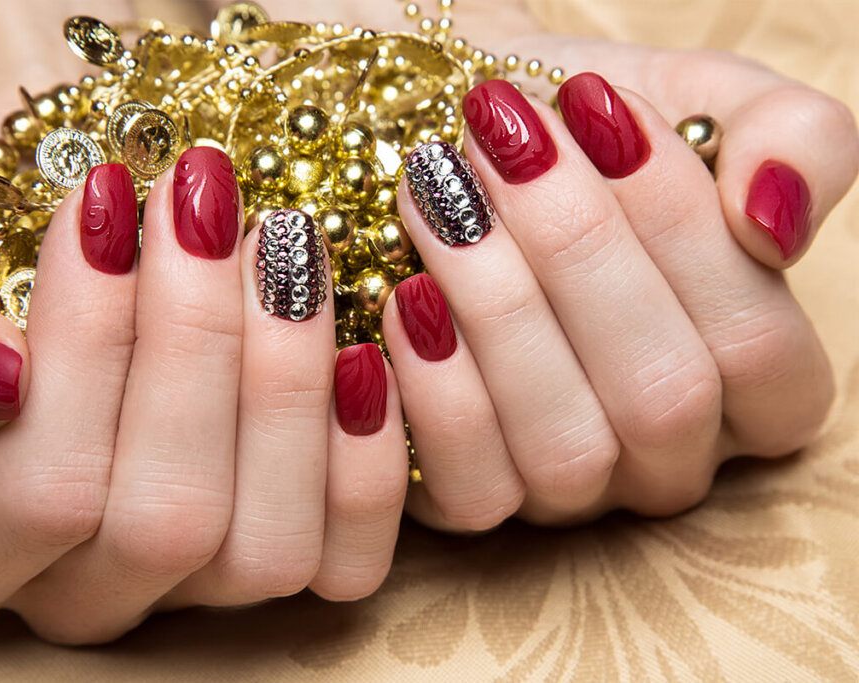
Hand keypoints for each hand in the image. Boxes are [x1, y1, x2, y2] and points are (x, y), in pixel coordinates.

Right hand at [0, 130, 408, 642]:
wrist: (60, 221)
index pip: (46, 492)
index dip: (92, 345)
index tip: (110, 202)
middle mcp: (78, 589)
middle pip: (170, 523)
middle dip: (201, 345)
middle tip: (209, 207)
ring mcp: (191, 587)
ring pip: (267, 548)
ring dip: (289, 383)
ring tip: (286, 249)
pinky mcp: (286, 553)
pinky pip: (348, 560)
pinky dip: (365, 454)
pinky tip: (358, 352)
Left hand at [386, 50, 856, 527]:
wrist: (478, 155)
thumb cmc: (594, 137)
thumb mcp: (709, 105)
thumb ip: (794, 142)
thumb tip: (771, 219)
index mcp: (759, 380)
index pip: (754, 340)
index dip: (676, 224)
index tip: (590, 106)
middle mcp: (671, 452)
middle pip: (662, 398)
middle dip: (574, 252)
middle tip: (498, 141)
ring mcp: (575, 488)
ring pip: (564, 449)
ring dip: (495, 307)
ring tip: (437, 194)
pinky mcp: (476, 497)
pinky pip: (472, 490)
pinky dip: (437, 392)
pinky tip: (409, 294)